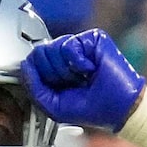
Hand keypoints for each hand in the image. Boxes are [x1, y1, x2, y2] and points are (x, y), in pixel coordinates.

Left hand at [24, 30, 146, 132]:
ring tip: (83, 77)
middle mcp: (65, 56)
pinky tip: (90, 69)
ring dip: (67, 70)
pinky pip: (69, 45)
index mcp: (55, 71)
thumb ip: (34, 88)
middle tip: (73, 84)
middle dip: (54, 74)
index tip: (59, 89)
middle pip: (39, 53)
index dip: (40, 77)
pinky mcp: (92, 38)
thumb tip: (24, 65)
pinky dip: (78, 62)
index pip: (32, 63)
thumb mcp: (54, 106)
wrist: (121, 107)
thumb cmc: (94, 109)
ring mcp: (79, 45)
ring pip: (52, 47)